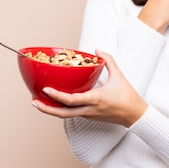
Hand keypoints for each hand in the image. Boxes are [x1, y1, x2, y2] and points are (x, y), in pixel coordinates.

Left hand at [31, 50, 147, 127]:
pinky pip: (72, 114)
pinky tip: (56, 102)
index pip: (71, 100)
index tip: (45, 89)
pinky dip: (62, 109)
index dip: (56, 96)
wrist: (135, 115)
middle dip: (46, 109)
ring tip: (40, 102)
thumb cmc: (128, 97)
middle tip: (33, 102)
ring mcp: (89, 115)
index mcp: (95, 99)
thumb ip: (108, 61)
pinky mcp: (90, 117)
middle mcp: (89, 109)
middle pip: (62, 113)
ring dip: (52, 110)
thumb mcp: (119, 76)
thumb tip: (97, 50)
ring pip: (66, 115)